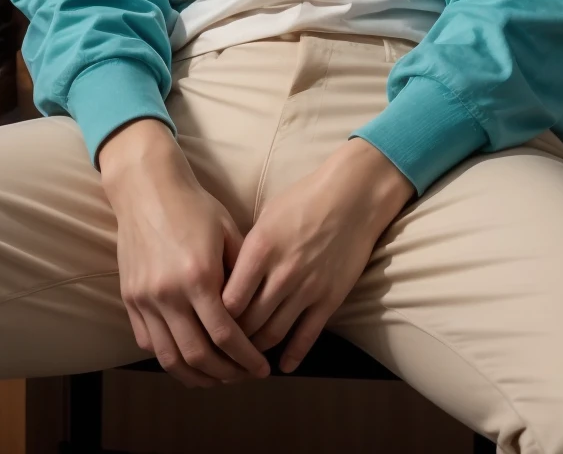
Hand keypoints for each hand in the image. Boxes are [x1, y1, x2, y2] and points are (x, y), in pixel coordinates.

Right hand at [99, 120, 271, 388]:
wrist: (147, 186)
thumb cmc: (194, 205)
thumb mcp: (228, 232)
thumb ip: (241, 274)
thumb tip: (257, 313)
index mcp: (198, 276)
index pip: (226, 335)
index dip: (247, 359)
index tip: (262, 368)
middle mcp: (168, 293)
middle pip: (198, 356)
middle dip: (226, 374)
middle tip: (243, 376)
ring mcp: (144, 298)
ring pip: (170, 358)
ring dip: (196, 376)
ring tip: (217, 377)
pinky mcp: (129, 298)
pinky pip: (149, 343)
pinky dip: (169, 358)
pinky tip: (189, 358)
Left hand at [220, 138, 414, 372]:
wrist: (353, 196)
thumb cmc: (304, 199)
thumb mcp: (266, 217)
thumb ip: (247, 251)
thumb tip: (227, 280)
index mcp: (259, 249)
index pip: (228, 300)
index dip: (216, 316)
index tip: (209, 321)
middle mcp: (281, 273)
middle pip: (248, 322)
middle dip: (233, 338)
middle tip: (223, 346)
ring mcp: (307, 289)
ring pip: (273, 333)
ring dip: (258, 349)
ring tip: (248, 355)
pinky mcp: (330, 299)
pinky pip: (307, 336)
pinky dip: (292, 355)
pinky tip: (282, 366)